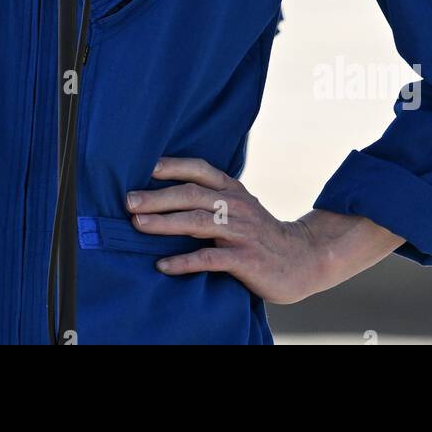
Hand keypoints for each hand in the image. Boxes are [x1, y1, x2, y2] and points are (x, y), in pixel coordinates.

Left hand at [125, 157, 401, 304]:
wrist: (303, 259)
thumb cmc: (260, 234)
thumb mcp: (238, 207)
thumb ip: (210, 198)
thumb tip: (163, 193)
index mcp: (232, 190)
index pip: (199, 170)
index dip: (171, 166)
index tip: (142, 167)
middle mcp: (235, 205)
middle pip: (191, 195)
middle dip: (157, 197)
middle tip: (128, 201)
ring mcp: (241, 232)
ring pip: (197, 222)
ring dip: (165, 223)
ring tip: (138, 225)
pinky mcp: (246, 259)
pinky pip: (211, 258)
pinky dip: (185, 261)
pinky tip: (163, 265)